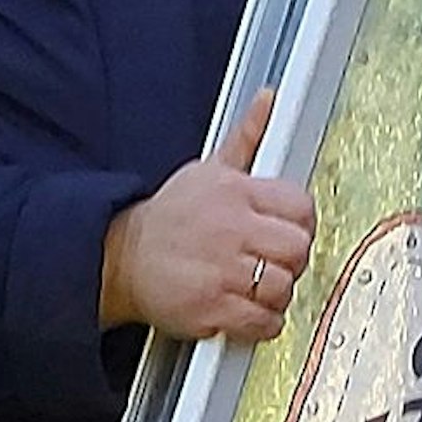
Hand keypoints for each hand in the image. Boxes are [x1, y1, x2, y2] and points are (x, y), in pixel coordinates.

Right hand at [99, 88, 314, 342]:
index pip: (300, 207)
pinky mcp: (212, 307)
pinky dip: (262, 322)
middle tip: (275, 262)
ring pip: (282, 286)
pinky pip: (263, 321)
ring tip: (255, 286)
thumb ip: (246, 136)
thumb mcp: (207, 169)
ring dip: (275, 293)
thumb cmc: (168, 218)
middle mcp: (231, 229)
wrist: (120, 259)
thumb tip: (268, 100)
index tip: (288, 232)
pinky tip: (247, 310)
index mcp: (235, 192)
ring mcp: (222, 270)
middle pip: (297, 249)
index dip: (301, 224)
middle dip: (292, 260)